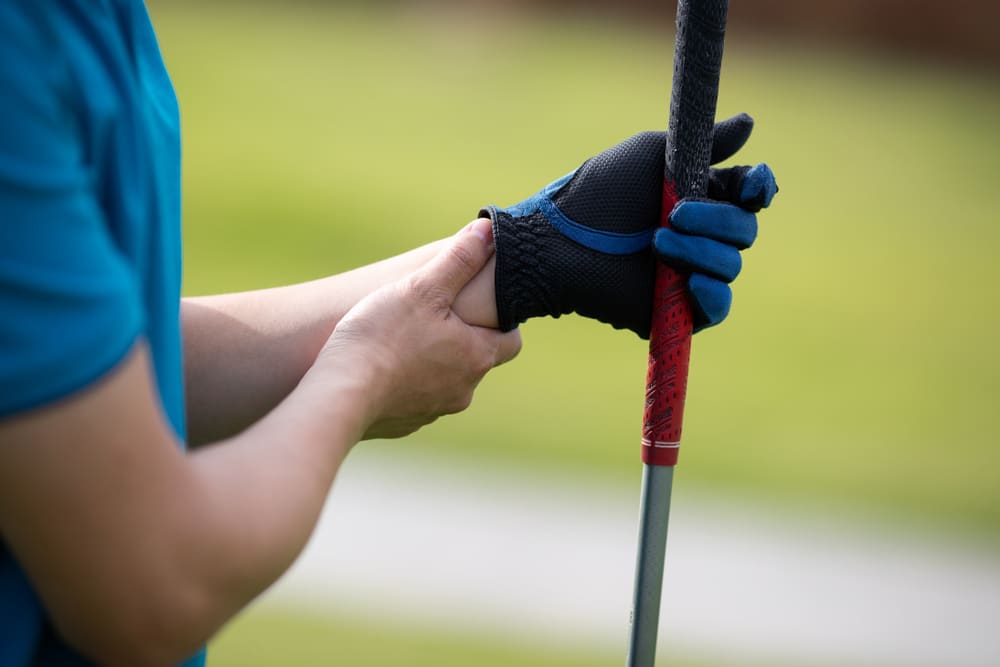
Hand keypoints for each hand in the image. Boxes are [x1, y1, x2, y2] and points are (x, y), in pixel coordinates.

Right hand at [313, 220, 520, 439]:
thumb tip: (490, 231)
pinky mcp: (405, 424)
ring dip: (432, 362)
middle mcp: (463, 390)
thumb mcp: (423, 287)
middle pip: (476, 359)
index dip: (501, 321)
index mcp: (477, 356)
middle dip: (461, 339)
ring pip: (445, 380)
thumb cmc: (383, 337)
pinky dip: (405, 383)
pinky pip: (414, 399)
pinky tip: (381, 367)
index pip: (511, 340)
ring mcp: (434, 410)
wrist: (339, 395)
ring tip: (403, 339)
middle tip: (436, 315)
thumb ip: (459, 259)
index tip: (482, 305)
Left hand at [479, 114, 777, 337]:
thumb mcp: (650, 155)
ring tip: (657, 243)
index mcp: (700, 196)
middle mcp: (701, 236)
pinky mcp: (676, 310)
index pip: (750, 194)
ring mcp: (690, 274)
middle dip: (717, 220)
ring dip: (701, 251)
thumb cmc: (597, 193)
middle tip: (674, 213)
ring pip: (731, 265)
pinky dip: (712, 294)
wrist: (559, 241)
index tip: (751, 186)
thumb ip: (704, 143)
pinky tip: (693, 281)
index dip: (759, 189)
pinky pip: (717, 308)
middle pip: (745, 230)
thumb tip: (750, 123)